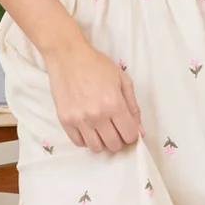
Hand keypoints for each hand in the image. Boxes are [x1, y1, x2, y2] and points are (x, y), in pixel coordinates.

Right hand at [43, 36, 140, 151]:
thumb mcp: (122, 80)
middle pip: (114, 145)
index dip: (132, 134)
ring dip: (102, 142)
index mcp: (114, 104)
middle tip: (115, 128)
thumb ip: (133, 106)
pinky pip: (78, 143)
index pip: (129, 135)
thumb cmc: (96, 65)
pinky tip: (89, 128)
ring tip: (102, 129)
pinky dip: (86, 139)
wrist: (68, 56)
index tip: (128, 128)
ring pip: (96, 148)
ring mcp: (79, 119)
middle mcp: (97, 115)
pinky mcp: (65, 120)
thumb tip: (139, 130)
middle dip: (118, 139)